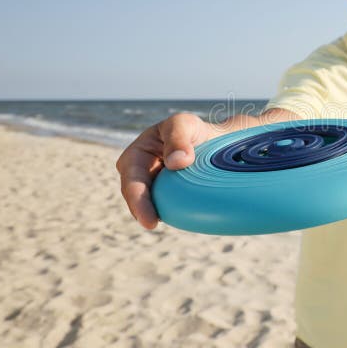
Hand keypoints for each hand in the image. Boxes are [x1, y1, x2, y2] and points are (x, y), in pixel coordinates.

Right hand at [116, 113, 211, 228]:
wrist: (213, 140)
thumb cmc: (192, 130)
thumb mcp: (184, 123)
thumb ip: (178, 137)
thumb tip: (175, 162)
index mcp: (135, 157)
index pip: (132, 181)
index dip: (137, 201)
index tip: (148, 219)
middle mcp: (140, 175)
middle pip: (137, 198)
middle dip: (142, 211)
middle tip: (152, 223)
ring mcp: (154, 188)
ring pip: (153, 206)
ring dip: (159, 213)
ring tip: (171, 220)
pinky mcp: (169, 197)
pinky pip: (169, 208)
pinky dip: (174, 213)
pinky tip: (185, 217)